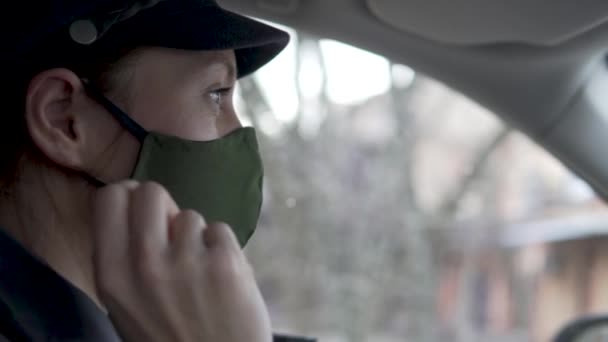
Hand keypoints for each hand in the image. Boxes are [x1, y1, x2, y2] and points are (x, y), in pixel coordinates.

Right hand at [92, 181, 270, 341]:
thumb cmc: (169, 339)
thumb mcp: (126, 305)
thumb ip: (124, 257)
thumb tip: (135, 202)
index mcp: (112, 275)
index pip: (109, 198)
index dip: (128, 197)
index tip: (139, 209)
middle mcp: (145, 263)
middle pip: (151, 192)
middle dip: (163, 207)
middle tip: (172, 233)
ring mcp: (187, 261)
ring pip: (191, 215)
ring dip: (196, 238)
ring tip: (200, 273)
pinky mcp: (226, 262)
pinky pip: (220, 230)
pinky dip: (223, 250)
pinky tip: (221, 278)